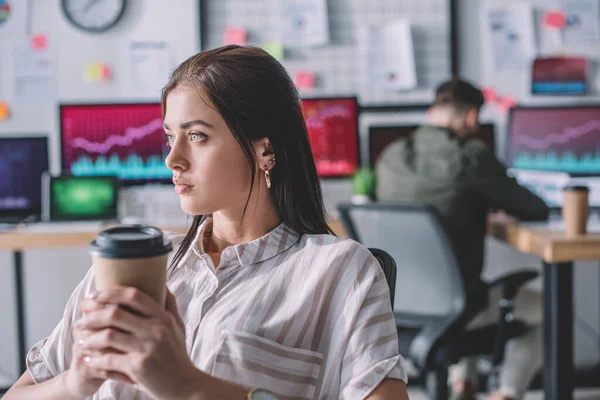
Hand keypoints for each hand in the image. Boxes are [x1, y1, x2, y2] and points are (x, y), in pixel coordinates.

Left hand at [74, 287, 196, 399]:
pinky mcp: (139, 367)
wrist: (186, 386)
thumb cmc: (178, 356)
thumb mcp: (178, 327)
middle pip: (115, 314)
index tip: (94, 295)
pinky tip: (87, 360)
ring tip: (79, 340)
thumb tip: (163, 283)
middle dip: (92, 314)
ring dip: (89, 338)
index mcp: (163, 317)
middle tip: (81, 318)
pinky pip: (109, 359)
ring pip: (108, 335)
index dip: (111, 292)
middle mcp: (156, 329)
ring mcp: (147, 348)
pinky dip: (94, 359)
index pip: (134, 295)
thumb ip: (170, 305)